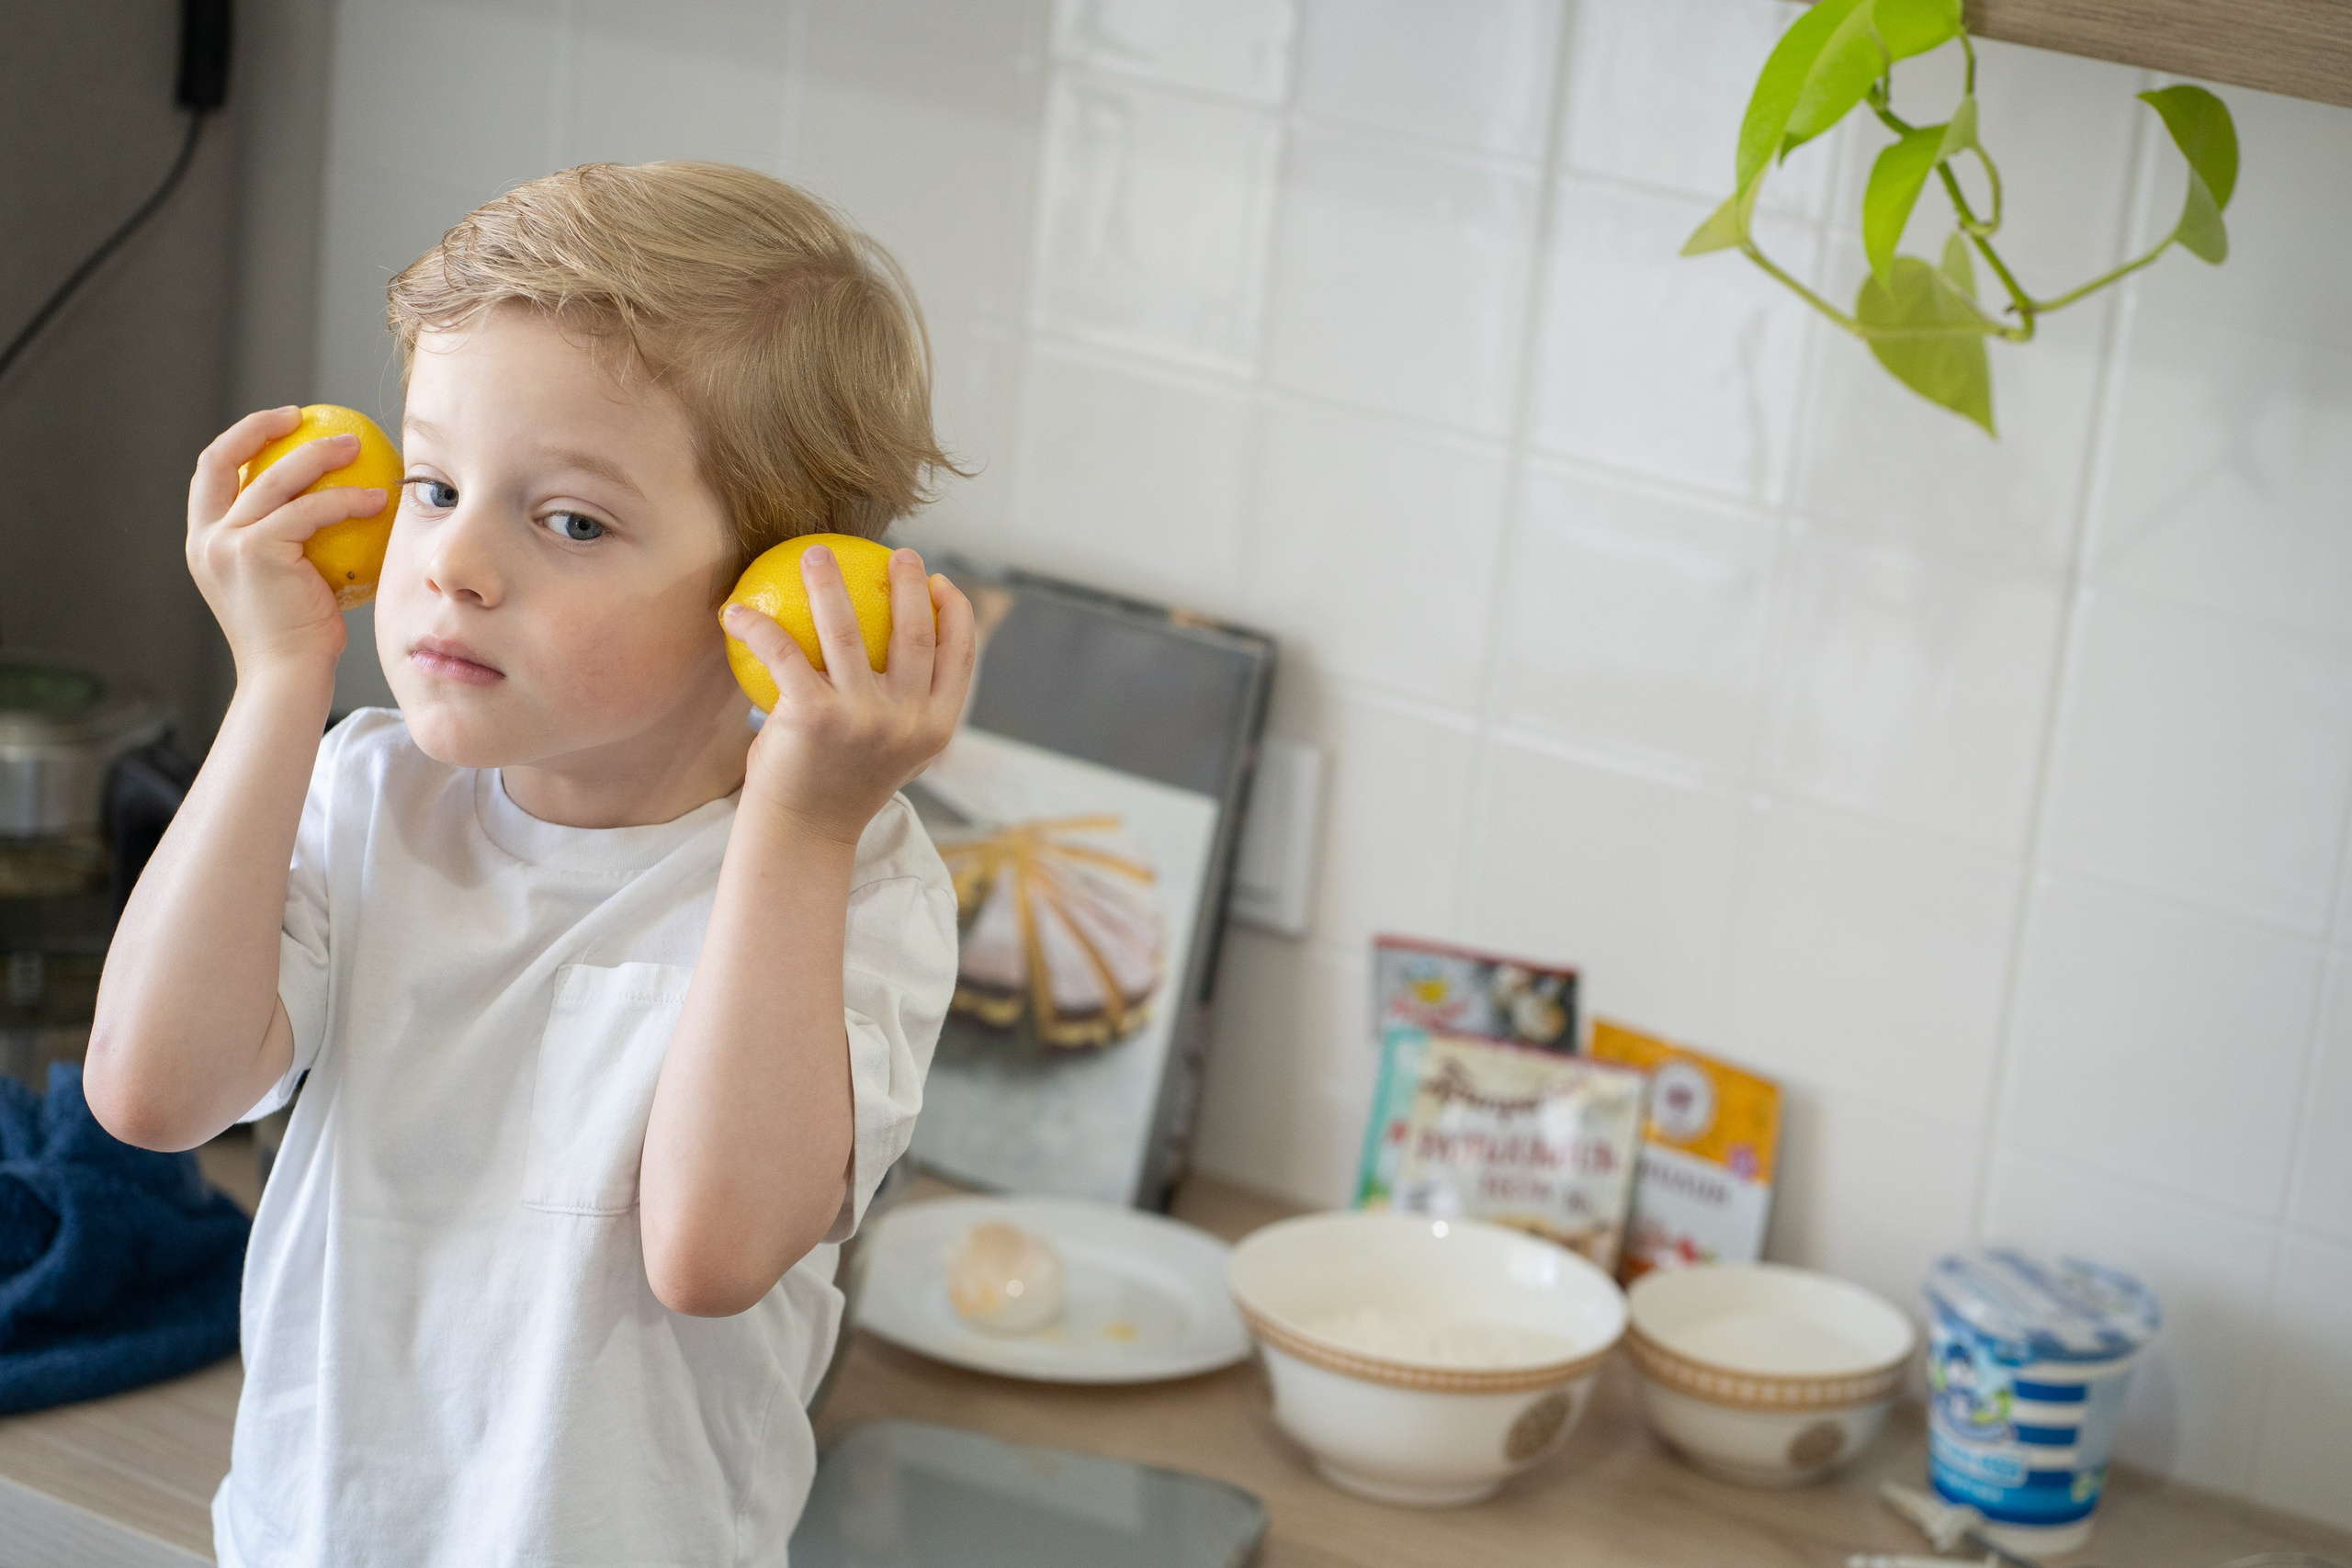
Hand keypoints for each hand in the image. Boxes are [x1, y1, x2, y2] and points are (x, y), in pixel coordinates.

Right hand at [186, 406, 385, 680]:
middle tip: (308, 416)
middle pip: (222, 459)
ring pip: (276, 478)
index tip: (282, 424)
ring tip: (360, 447)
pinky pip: (310, 511)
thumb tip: (334, 507)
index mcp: (206, 544)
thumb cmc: (301, 639)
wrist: (288, 677)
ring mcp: (226, 544)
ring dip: (320, 454)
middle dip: (261, 427)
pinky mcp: (256, 551)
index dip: (241, 440)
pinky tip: (378, 498)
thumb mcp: (286, 582)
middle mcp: (206, 540)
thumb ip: (291, 545)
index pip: (211, 475)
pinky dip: (347, 500)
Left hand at [723, 545, 975, 847]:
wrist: (802, 833)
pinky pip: (783, 652)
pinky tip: (738, 609)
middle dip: (910, 583)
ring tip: (816, 554)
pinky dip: (757, 625)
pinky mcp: (814, 717)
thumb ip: (904, 707)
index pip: (960, 658)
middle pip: (914, 632)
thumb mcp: (891, 751)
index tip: (942, 583)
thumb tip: (902, 640)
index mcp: (935, 728)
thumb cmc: (841, 783)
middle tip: (899, 554)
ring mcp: (863, 719)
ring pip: (847, 629)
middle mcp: (906, 721)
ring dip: (829, 582)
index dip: (958, 613)